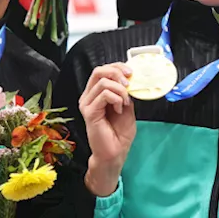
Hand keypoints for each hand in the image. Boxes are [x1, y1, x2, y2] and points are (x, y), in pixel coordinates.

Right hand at [80, 63, 136, 196]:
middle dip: (117, 72)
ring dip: (120, 90)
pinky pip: (105, 94)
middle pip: (99, 71)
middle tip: (128, 83)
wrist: (115, 153)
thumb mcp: (127, 106)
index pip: (103, 70)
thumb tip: (130, 78)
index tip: (131, 73)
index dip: (118, 66)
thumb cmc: (119, 133)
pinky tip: (119, 109)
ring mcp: (87, 104)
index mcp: (96, 93)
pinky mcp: (89, 112)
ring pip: (104, 82)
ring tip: (124, 103)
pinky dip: (117, 98)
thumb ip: (125, 92)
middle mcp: (88, 96)